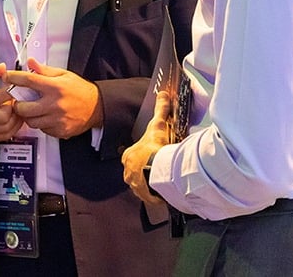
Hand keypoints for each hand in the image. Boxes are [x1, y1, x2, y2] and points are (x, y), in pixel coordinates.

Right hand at [0, 63, 22, 143]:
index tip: (14, 86)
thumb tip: (2, 68)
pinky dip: (14, 126)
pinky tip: (13, 117)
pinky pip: (6, 135)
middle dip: (14, 105)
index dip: (11, 91)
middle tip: (14, 98)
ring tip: (14, 107)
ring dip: (16, 116)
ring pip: (8, 127)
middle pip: (5, 114)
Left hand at [3, 57, 102, 138]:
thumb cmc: (79, 89)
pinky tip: (44, 116)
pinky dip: (40, 123)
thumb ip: (44, 70)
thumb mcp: (63, 74)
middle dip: (17, 104)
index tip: (8, 77)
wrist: (96, 107)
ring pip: (31, 121)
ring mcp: (57, 119)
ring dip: (28, 116)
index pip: (29, 81)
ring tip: (31, 109)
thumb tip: (30, 62)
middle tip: (19, 101)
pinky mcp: (60, 131)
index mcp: (55, 87)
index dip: (15, 78)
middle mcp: (55, 104)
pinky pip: (42, 129)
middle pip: (24, 108)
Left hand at [122, 90, 171, 205]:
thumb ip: (160, 110)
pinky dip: (156, 194)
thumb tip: (162, 94)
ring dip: (150, 182)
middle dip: (144, 169)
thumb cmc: (156, 148)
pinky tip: (164, 190)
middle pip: (134, 171)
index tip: (148, 154)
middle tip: (156, 167)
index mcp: (128, 157)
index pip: (129, 156)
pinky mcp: (146, 197)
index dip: (139, 154)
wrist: (162, 171)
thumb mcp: (158, 125)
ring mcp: (136, 186)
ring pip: (141, 184)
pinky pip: (150, 196)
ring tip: (161, 179)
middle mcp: (128, 173)